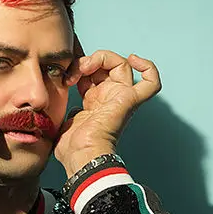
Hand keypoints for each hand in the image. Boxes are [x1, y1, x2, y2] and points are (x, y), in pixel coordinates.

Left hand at [56, 48, 160, 175]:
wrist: (81, 155)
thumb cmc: (71, 148)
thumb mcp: (63, 118)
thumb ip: (64, 107)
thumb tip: (60, 99)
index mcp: (95, 103)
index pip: (92, 74)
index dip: (81, 67)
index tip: (68, 76)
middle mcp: (110, 98)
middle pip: (106, 66)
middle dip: (89, 61)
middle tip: (75, 71)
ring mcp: (122, 98)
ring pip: (122, 65)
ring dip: (102, 58)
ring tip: (85, 68)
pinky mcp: (130, 100)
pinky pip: (151, 82)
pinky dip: (148, 67)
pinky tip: (133, 59)